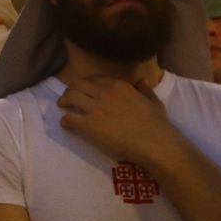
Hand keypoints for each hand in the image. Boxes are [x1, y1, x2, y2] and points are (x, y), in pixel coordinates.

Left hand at [56, 75, 181, 163]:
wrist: (154, 142)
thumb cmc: (157, 124)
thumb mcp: (153, 101)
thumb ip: (145, 89)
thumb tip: (142, 81)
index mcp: (119, 85)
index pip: (94, 78)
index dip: (85, 83)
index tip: (83, 89)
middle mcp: (105, 93)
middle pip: (78, 84)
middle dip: (70, 90)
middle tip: (68, 98)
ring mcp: (96, 108)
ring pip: (70, 97)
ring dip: (64, 101)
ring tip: (63, 107)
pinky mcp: (90, 125)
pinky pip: (70, 118)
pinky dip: (65, 121)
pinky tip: (66, 124)